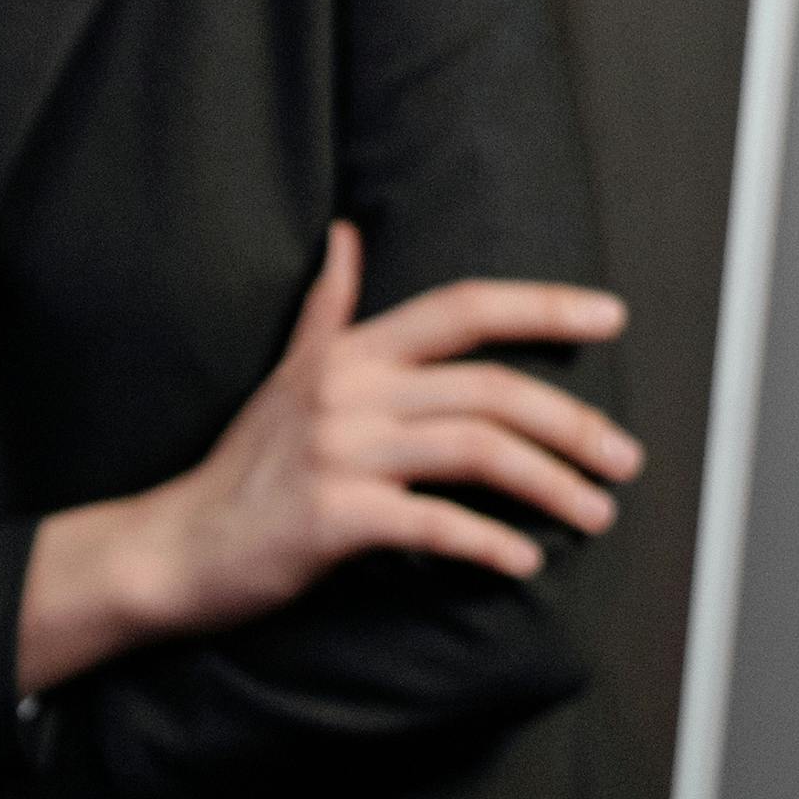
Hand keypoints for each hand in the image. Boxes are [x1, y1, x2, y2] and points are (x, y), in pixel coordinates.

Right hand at [19, 222, 637, 691]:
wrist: (175, 548)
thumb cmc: (241, 470)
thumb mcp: (285, 376)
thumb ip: (327, 311)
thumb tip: (346, 236)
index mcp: (348, 354)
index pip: (461, 309)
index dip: (541, 306)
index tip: (611, 317)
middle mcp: (347, 391)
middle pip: (491, 390)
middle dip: (573, 424)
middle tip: (624, 459)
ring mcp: (340, 453)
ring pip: (477, 451)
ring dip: (552, 485)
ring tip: (596, 512)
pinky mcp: (334, 517)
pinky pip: (436, 524)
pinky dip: (490, 544)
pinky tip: (523, 562)